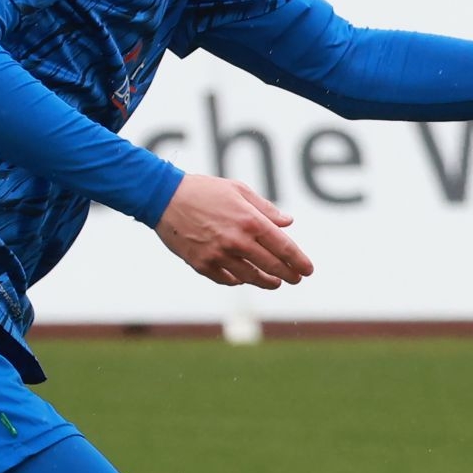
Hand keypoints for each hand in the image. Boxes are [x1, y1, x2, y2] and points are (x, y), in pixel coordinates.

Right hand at [155, 174, 314, 289]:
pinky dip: (238, 280)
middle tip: (296, 278)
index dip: (299, 261)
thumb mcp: (239, 190)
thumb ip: (266, 209)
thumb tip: (288, 223)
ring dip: (266, 282)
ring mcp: (218, 255)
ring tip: (275, 282)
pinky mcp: (201, 265)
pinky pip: (226, 279)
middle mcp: (237, 241)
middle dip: (288, 274)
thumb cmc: (205, 190)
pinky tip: (245, 279)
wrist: (165, 198)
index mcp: (250, 221)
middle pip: (271, 266)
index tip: (308, 270)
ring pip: (250, 277)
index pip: (283, 247)